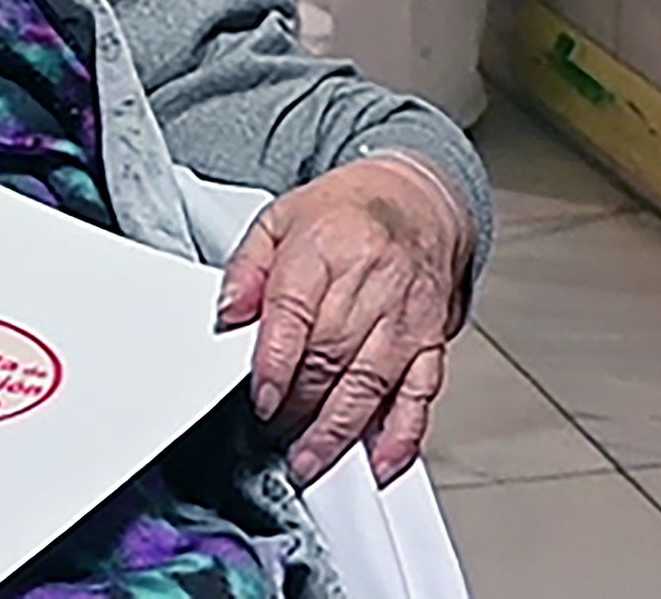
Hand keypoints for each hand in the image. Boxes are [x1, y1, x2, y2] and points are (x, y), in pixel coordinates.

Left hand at [218, 156, 470, 485]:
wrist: (421, 200)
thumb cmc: (348, 213)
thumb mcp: (281, 218)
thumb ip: (247, 268)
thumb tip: (227, 315)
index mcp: (327, 246)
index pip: (296, 311)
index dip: (276, 361)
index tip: (260, 396)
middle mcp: (372, 280)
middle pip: (331, 354)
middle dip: (298, 404)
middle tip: (273, 433)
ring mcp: (407, 314)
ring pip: (371, 381)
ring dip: (338, 429)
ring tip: (310, 459)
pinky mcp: (433, 338)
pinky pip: (420, 392)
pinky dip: (402, 433)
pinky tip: (380, 460)